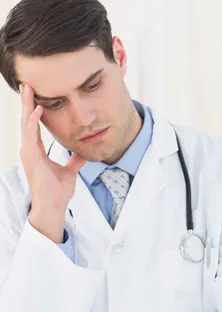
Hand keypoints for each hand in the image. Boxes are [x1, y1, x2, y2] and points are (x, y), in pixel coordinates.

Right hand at [20, 84, 84, 241]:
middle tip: (26, 84)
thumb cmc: (58, 190)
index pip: (34, 124)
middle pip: (27, 120)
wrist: (54, 205)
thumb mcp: (70, 171)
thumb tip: (83, 154)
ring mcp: (28, 153)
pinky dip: (33, 121)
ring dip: (27, 106)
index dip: (33, 109)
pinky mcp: (31, 157)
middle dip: (26, 101)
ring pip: (26, 124)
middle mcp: (29, 149)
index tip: (34, 94)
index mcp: (36, 150)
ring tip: (28, 89)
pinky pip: (30, 135)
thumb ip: (74, 161)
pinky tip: (36, 109)